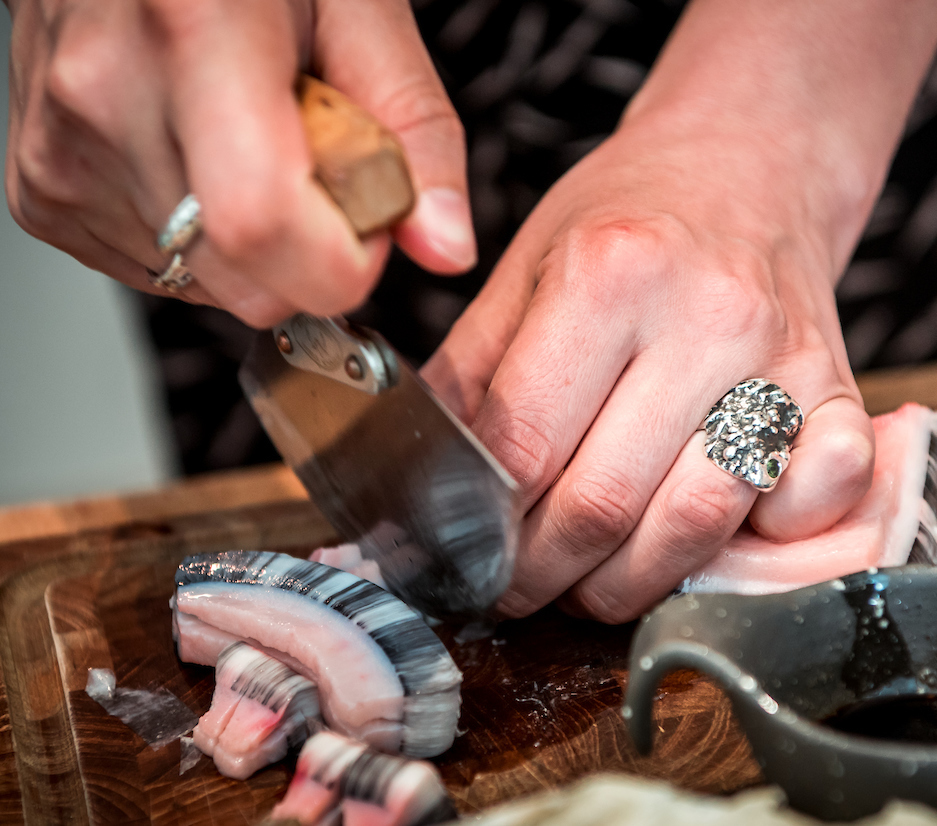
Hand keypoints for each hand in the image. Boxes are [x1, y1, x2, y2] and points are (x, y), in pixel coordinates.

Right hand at [3, 0, 474, 327]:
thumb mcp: (361, 7)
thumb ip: (416, 128)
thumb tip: (445, 246)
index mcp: (194, 28)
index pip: (266, 225)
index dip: (346, 257)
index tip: (372, 216)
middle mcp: (105, 95)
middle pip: (249, 282)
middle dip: (315, 251)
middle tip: (312, 156)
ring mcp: (62, 151)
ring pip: (210, 287)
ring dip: (258, 242)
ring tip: (245, 139)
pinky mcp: (42, 192)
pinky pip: (158, 274)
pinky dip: (203, 241)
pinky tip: (200, 160)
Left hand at [424, 118, 875, 622]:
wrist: (749, 168)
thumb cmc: (629, 222)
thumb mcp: (525, 272)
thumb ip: (468, 380)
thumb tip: (415, 494)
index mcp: (609, 271)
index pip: (524, 446)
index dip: (481, 528)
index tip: (466, 557)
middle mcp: (707, 314)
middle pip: (604, 503)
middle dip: (543, 574)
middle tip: (520, 584)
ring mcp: (785, 358)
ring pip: (697, 525)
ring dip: (632, 582)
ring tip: (595, 574)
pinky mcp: (840, 392)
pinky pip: (810, 510)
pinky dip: (759, 548)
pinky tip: (712, 532)